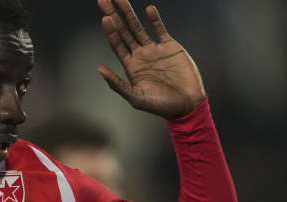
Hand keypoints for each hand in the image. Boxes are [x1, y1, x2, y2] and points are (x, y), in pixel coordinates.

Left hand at [96, 0, 205, 119]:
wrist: (186, 104)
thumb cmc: (161, 105)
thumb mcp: (136, 98)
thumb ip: (117, 84)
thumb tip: (99, 70)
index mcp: (130, 66)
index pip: (116, 44)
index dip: (110, 31)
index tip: (105, 18)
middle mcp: (140, 55)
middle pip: (123, 31)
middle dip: (114, 15)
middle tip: (103, 0)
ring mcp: (154, 49)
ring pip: (138, 27)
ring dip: (129, 13)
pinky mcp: (170, 46)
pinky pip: (160, 29)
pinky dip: (155, 19)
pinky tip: (149, 9)